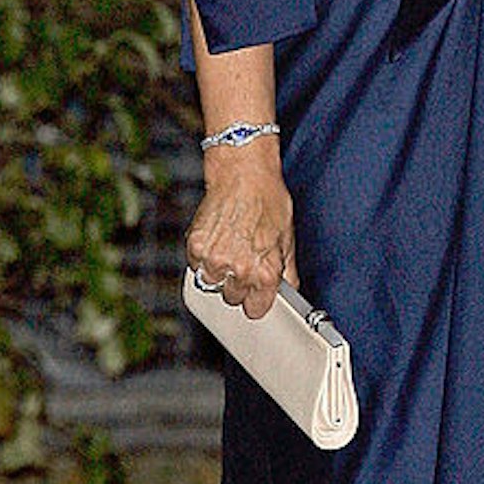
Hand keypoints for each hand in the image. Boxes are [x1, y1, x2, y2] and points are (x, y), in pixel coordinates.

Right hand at [187, 147, 296, 318]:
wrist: (243, 174)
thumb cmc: (267, 200)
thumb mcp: (287, 238)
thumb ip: (287, 271)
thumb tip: (288, 290)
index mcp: (264, 272)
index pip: (256, 310)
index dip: (257, 302)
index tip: (256, 296)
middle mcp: (238, 270)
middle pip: (232, 299)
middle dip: (238, 286)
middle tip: (244, 264)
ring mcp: (214, 260)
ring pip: (212, 285)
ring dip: (219, 274)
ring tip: (229, 251)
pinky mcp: (195, 247)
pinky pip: (196, 267)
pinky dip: (203, 259)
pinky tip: (216, 242)